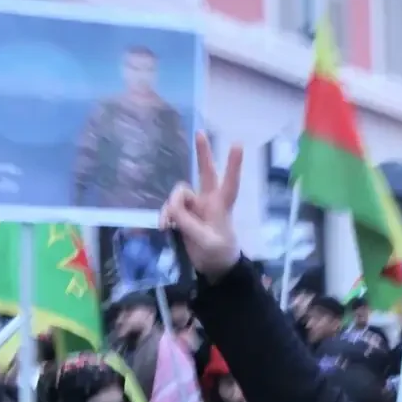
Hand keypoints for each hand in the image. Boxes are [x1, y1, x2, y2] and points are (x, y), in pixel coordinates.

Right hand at [160, 133, 243, 279]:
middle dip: (203, 154)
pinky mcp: (183, 215)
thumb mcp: (205, 241)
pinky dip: (165, 215)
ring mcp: (195, 207)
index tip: (238, 144)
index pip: (230, 182)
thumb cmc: (218, 253)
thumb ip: (188, 222)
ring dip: (171, 207)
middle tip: (200, 133)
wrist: (214, 268)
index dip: (233, 165)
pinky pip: (170, 208)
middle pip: (206, 173)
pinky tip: (163, 226)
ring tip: (167, 224)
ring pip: (179, 194)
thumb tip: (171, 206)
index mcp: (222, 206)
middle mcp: (209, 201)